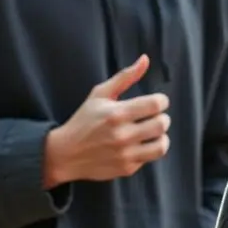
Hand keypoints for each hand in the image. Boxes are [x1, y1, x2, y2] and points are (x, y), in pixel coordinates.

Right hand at [43, 55, 170, 187]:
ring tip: (151, 132)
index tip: (155, 102)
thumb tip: (145, 59)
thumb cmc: (84, 120)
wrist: (64, 154)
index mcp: (116, 114)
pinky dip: (148, 150)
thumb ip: (125, 77)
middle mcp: (121, 135)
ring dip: (161, 136)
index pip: (156, 104)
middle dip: (161, 117)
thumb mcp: (100, 95)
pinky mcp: (126, 169)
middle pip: (162, 124)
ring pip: (162, 145)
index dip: (161, 101)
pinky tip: (138, 144)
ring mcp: (124, 154)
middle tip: (152, 117)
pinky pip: (150, 158)